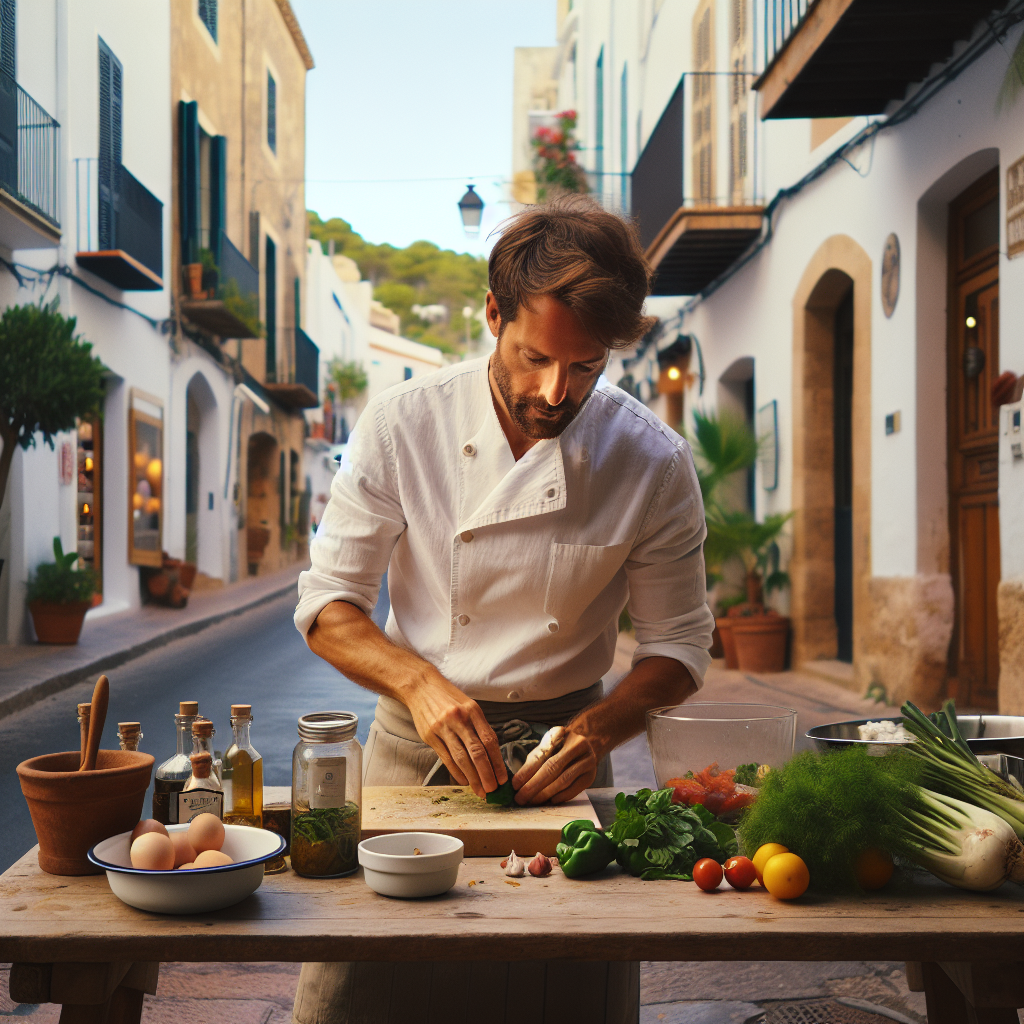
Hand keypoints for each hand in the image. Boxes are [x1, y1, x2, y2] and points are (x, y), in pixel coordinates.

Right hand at [404, 676, 506, 798]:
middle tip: (493, 790)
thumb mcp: (469, 705)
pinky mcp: (430, 735)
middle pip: (477, 752)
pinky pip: (446, 758)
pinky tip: (464, 781)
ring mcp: (444, 727)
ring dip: (473, 778)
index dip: (498, 762)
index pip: (490, 740)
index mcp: (473, 710)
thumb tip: (492, 755)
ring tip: (480, 791)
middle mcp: (460, 719)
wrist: (421, 686)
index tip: (503, 778)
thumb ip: (479, 726)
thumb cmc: (449, 697)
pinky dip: (456, 772)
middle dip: (487, 774)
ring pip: (461, 758)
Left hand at [512, 727, 601, 805]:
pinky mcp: (591, 776)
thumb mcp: (547, 746)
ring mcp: (587, 760)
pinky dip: (560, 797)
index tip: (515, 784)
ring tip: (532, 801)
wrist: (586, 746)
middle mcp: (577, 745)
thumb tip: (518, 782)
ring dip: (545, 794)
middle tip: (520, 798)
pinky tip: (549, 801)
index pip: (542, 754)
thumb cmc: (560, 747)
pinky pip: (574, 789)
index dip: (527, 771)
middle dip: (534, 785)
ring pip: (563, 780)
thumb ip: (534, 760)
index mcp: (561, 733)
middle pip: (553, 768)